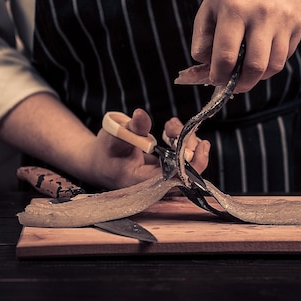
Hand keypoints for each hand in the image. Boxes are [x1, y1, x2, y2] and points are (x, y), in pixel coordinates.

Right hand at [89, 109, 209, 188]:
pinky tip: (171, 130)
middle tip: (173, 125)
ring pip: (188, 165)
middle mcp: (155, 186)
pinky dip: (182, 142)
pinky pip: (183, 160)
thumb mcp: (115, 135)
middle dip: (188, 145)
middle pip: (186, 172)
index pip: (174, 179)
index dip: (191, 165)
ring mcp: (162, 180)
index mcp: (140, 182)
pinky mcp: (166, 172)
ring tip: (170, 125)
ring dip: (186, 141)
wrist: (100, 162)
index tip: (200, 145)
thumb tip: (141, 115)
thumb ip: (131, 127)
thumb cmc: (106, 150)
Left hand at [191, 0, 300, 92]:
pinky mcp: (298, 24)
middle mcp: (262, 15)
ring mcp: (284, 20)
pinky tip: (261, 54)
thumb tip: (206, 67)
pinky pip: (285, 55)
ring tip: (246, 72)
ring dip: (258, 76)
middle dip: (241, 84)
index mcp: (234, 9)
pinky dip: (271, 63)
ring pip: (274, 66)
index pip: (227, 55)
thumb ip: (202, 38)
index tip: (216, 79)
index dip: (219, 75)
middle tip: (233, 86)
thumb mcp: (210, 6)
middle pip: (255, 66)